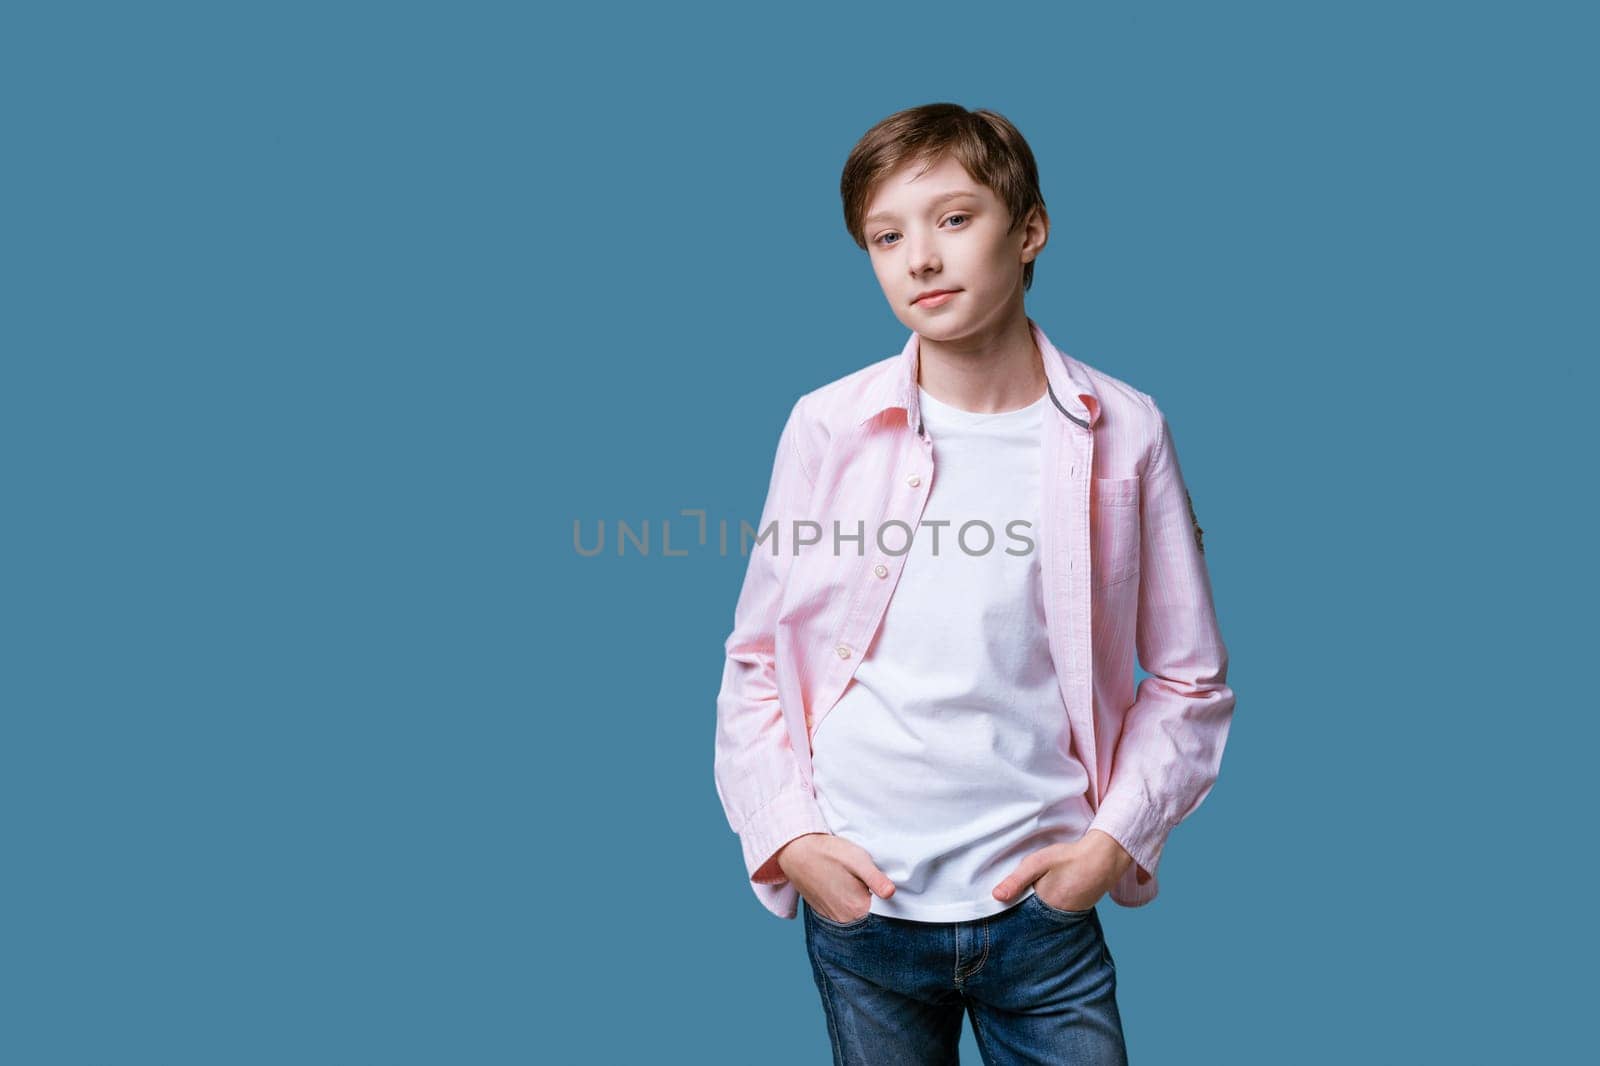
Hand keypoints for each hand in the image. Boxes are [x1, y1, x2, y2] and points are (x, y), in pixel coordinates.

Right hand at [776, 833, 895, 924]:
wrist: (796, 851)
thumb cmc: (829, 853)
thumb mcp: (857, 859)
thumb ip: (875, 878)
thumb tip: (891, 893)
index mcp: (857, 908)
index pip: (885, 917)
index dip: (892, 906)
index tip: (891, 892)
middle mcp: (845, 920)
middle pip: (872, 921)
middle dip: (879, 908)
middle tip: (876, 886)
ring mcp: (833, 918)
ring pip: (858, 920)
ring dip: (863, 908)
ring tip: (860, 887)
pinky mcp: (824, 913)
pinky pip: (844, 917)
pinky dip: (850, 908)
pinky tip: (848, 891)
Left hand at [991, 830, 1133, 910]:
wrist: (1104, 858)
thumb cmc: (1070, 858)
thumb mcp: (1038, 863)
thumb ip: (1017, 880)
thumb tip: (996, 896)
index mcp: (1045, 907)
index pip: (1020, 918)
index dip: (1009, 914)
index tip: (997, 913)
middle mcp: (1057, 918)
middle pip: (1032, 921)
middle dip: (1021, 916)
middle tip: (1012, 910)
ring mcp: (1069, 917)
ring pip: (1044, 919)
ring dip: (1035, 913)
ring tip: (1027, 904)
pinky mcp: (1076, 913)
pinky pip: (1056, 916)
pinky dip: (1048, 911)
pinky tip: (1045, 901)